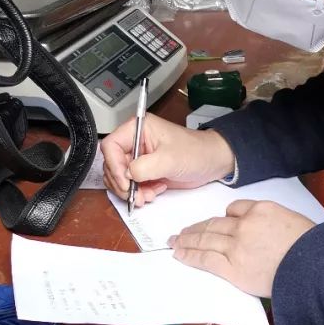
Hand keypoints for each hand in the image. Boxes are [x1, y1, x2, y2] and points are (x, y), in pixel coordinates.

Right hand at [102, 113, 234, 204]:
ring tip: (147, 196)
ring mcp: (139, 157)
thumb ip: (145, 166)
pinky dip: (139, 193)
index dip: (114, 166)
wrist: (212, 162)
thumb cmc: (196, 152)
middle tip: (135, 195)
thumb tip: (127, 175)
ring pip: (119, 178)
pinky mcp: (144, 171)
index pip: (111, 146)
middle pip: (112, 164)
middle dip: (122, 183)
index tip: (125, 182)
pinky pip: (131, 185)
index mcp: (138, 128)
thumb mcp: (170, 158)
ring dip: (131, 191)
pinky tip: (154, 191)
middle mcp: (135, 142)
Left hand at [170, 200, 317, 296]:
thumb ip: (272, 222)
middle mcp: (244, 225)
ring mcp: (236, 246)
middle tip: (183, 232)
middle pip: (214, 223)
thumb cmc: (311, 247)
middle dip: (196, 228)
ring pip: (205, 239)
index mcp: (261, 209)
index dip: (225, 216)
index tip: (219, 222)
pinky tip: (180, 255)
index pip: (235, 208)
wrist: (313, 267)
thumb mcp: (293, 221)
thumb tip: (262, 231)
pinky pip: (206, 259)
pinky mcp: (233, 268)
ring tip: (175, 242)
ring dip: (187, 240)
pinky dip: (191, 256)